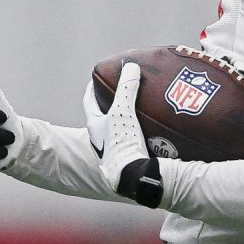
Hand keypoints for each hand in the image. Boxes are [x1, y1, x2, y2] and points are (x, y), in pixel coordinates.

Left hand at [85, 62, 162, 206]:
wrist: (131, 177)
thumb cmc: (122, 143)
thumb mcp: (123, 112)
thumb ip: (126, 89)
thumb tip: (131, 66)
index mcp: (95, 126)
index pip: (89, 101)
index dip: (91, 89)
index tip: (96, 79)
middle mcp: (101, 139)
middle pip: (102, 116)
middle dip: (110, 105)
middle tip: (122, 93)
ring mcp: (113, 151)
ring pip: (118, 131)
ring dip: (126, 121)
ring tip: (140, 110)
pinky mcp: (128, 160)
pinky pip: (133, 142)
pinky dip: (140, 134)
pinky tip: (155, 132)